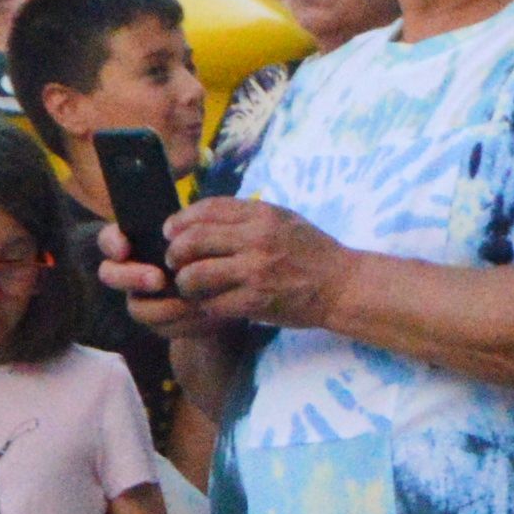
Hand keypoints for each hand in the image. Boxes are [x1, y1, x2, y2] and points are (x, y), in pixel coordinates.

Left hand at [151, 194, 346, 337]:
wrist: (343, 286)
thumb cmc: (312, 251)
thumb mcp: (284, 219)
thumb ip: (247, 216)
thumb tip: (202, 218)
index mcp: (262, 214)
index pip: (207, 208)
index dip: (181, 220)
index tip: (171, 231)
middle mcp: (256, 239)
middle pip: (193, 240)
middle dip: (175, 253)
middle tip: (175, 262)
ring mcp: (255, 271)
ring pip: (195, 274)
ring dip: (185, 282)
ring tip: (189, 285)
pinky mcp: (256, 301)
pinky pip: (213, 303)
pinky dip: (204, 305)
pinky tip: (209, 303)